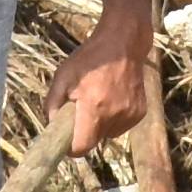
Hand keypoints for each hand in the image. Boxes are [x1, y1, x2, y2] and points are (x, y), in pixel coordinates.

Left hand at [53, 37, 155, 158]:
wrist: (123, 44)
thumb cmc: (89, 59)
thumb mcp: (63, 76)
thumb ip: (53, 104)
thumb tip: (51, 125)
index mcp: (94, 108)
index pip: (82, 147)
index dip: (71, 148)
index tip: (67, 140)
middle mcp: (115, 115)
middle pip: (94, 141)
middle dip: (85, 132)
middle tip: (81, 112)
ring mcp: (130, 115)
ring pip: (108, 134)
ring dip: (100, 125)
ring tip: (99, 101)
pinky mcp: (139, 113)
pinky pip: (121, 126)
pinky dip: (114, 119)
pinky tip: (112, 99)